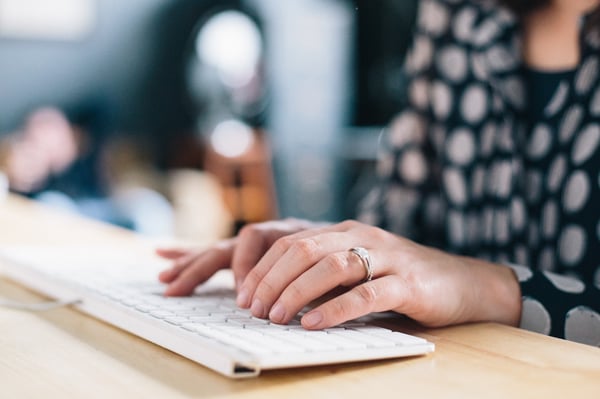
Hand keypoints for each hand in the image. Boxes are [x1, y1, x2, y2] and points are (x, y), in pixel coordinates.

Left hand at [158, 219, 521, 329]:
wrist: (461, 281)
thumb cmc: (398, 279)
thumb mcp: (349, 271)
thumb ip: (312, 275)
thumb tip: (261, 296)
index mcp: (333, 231)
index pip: (272, 236)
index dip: (229, 255)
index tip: (182, 269)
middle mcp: (352, 234)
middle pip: (294, 246)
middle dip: (259, 276)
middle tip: (240, 306)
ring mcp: (381, 254)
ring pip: (326, 264)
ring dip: (291, 291)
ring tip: (269, 316)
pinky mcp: (406, 281)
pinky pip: (364, 292)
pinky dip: (334, 308)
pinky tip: (312, 324)